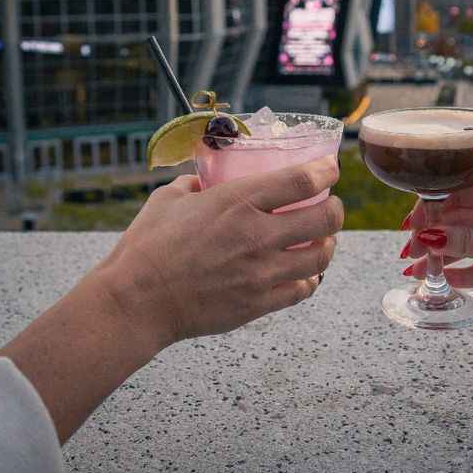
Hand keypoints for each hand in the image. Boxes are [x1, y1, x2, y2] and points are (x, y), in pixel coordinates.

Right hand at [98, 156, 343, 349]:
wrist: (136, 301)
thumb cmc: (147, 246)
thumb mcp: (169, 199)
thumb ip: (194, 185)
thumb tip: (204, 181)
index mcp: (238, 202)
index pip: (302, 181)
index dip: (326, 171)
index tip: (330, 168)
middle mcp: (257, 236)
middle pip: (324, 219)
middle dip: (335, 210)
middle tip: (331, 206)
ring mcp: (261, 273)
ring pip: (320, 257)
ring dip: (327, 245)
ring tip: (322, 240)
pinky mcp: (258, 304)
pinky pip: (302, 290)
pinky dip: (309, 278)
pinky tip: (303, 272)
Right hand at [402, 172, 472, 303]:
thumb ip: (467, 243)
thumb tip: (427, 239)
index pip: (455, 194)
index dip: (430, 211)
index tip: (412, 229)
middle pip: (456, 219)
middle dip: (432, 238)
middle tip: (408, 255)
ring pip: (465, 242)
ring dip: (442, 258)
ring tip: (416, 272)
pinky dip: (465, 271)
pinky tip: (445, 279)